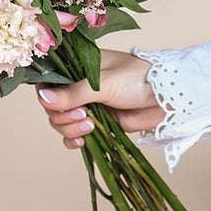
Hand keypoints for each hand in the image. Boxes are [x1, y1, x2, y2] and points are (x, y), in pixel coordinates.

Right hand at [37, 50, 165, 148]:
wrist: (167, 99)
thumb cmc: (137, 79)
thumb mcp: (102, 84)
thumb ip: (72, 94)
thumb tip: (42, 99)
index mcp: (77, 68)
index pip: (49, 81)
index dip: (47, 95)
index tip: (54, 103)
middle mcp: (79, 87)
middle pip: (53, 106)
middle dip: (62, 115)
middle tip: (83, 115)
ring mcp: (88, 106)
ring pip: (62, 122)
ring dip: (70, 128)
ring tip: (89, 125)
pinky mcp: (98, 123)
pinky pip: (76, 135)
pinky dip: (74, 140)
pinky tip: (81, 141)